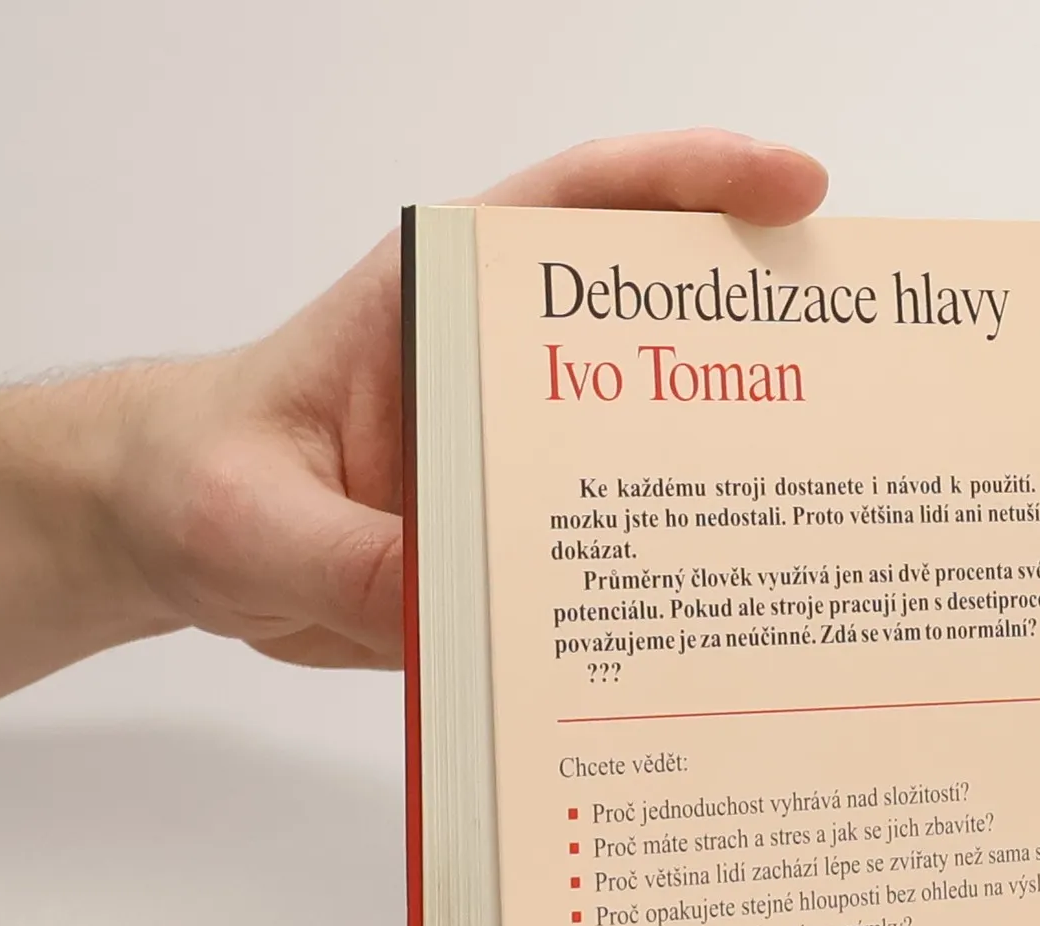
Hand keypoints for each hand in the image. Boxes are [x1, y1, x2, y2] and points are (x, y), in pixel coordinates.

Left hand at [118, 131, 828, 670]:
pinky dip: (672, 588)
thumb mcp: (253, 520)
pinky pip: (614, 560)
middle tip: (864, 372)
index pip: (576, 213)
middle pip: (657, 330)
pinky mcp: (519, 543)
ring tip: (831, 509)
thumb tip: (465, 612)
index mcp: (436, 311)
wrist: (175, 544)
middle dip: (764, 334)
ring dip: (735, 474)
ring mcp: (518, 462)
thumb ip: (352, 561)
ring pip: (652, 450)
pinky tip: (732, 626)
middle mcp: (498, 374)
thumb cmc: (202, 483)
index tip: (788, 188)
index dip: (688, 185)